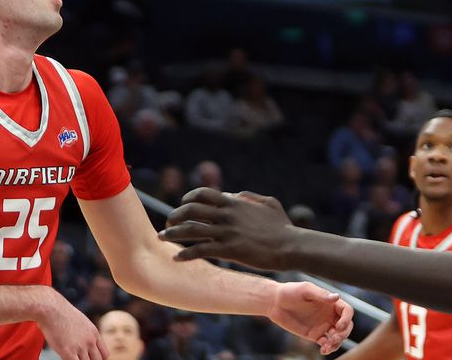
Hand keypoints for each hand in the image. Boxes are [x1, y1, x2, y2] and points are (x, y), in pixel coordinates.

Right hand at [38, 291, 106, 359]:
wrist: (53, 309)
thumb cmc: (63, 314)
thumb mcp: (81, 322)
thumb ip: (85, 333)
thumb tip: (82, 341)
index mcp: (94, 333)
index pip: (104, 354)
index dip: (98, 359)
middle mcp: (90, 341)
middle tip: (81, 359)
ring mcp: (80, 347)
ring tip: (73, 358)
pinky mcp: (68, 352)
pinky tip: (66, 359)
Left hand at [161, 188, 295, 269]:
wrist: (289, 246)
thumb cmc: (281, 226)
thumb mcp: (268, 203)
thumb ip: (249, 197)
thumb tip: (235, 195)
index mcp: (234, 203)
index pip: (203, 194)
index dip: (188, 198)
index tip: (182, 206)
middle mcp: (227, 215)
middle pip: (191, 210)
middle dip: (175, 215)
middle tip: (168, 222)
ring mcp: (226, 232)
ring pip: (191, 230)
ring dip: (172, 233)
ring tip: (162, 238)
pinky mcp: (228, 250)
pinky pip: (200, 250)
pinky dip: (185, 254)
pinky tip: (177, 258)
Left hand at [268, 281, 354, 355]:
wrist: (275, 303)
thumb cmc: (291, 291)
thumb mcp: (306, 290)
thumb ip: (321, 295)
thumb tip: (337, 297)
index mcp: (330, 302)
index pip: (347, 311)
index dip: (346, 319)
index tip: (338, 326)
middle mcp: (329, 314)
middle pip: (346, 326)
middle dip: (344, 334)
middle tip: (334, 338)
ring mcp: (323, 325)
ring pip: (338, 337)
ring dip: (337, 343)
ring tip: (327, 346)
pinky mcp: (314, 335)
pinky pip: (326, 343)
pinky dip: (328, 348)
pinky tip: (323, 349)